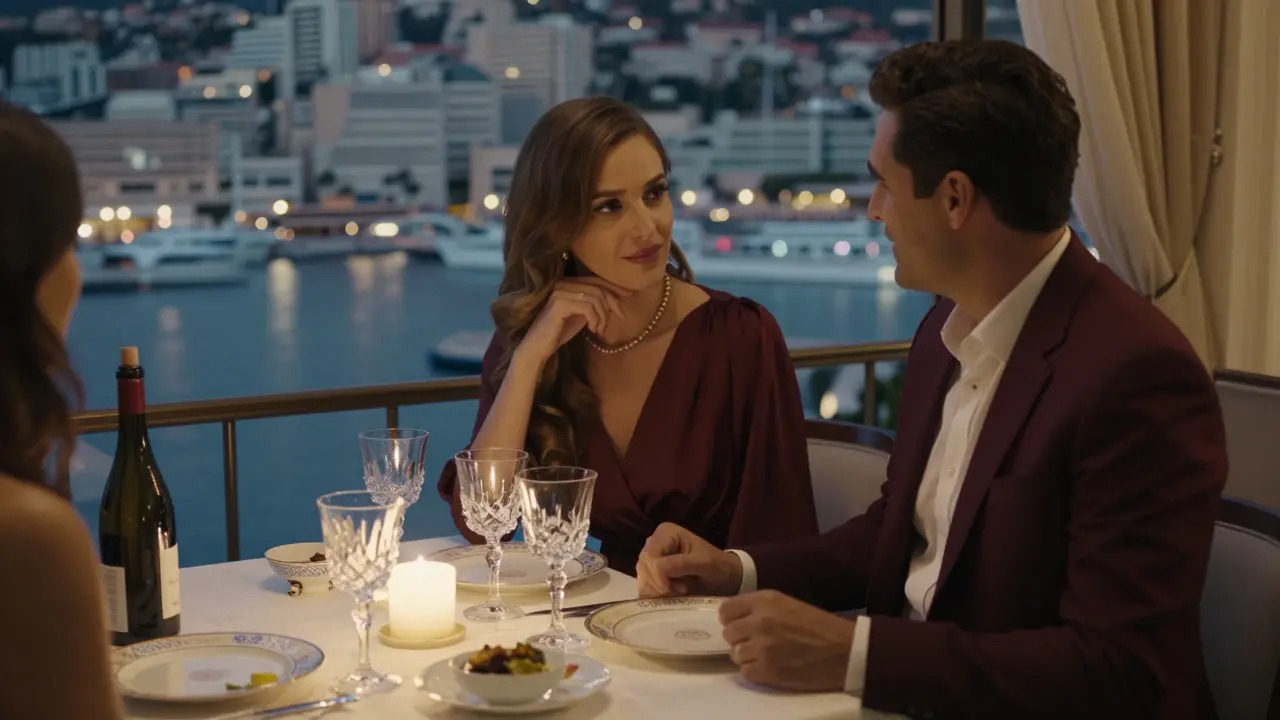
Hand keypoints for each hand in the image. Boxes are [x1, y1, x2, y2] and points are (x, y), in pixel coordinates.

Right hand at [514, 278, 630, 366]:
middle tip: (620, 316)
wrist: (538, 347)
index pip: (596, 280)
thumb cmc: (559, 332)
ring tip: (600, 329)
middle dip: (613, 302)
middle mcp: (563, 283)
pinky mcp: (559, 304)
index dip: (614, 287)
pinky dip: (595, 319)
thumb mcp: (581, 315)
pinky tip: (592, 330)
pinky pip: (587, 307)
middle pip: (598, 287)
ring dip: (603, 315)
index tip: (629, 295)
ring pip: (595, 297)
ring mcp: (560, 292)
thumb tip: (616, 299)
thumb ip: (594, 305)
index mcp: (568, 283)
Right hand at [636, 522, 742, 597]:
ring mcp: (650, 558)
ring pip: (642, 579)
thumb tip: (658, 569)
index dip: (658, 575)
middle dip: (660, 584)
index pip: (650, 556)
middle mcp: (653, 542)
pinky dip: (656, 595)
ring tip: (680, 591)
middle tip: (682, 590)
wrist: (723, 577)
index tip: (680, 589)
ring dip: (659, 591)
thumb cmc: (717, 566)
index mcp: (665, 532)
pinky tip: (672, 594)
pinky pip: (644, 587)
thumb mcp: (704, 563)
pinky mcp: (650, 573)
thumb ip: (681, 564)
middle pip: (643, 567)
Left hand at [720, 590, 854, 691]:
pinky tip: (771, 668)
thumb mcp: (788, 604)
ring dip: (748, 657)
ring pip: (735, 654)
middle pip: (729, 634)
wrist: (844, 650)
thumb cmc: (820, 626)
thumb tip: (736, 619)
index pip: (726, 610)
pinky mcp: (768, 670)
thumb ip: (761, 608)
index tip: (740, 626)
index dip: (731, 620)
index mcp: (765, 600)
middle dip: (740, 640)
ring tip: (767, 656)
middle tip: (758, 643)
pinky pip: (745, 672)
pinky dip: (755, 672)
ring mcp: (762, 646)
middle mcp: (759, 621)